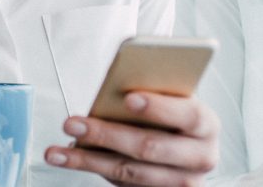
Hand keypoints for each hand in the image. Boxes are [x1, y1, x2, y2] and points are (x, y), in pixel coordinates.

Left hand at [45, 92, 218, 186]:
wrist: (183, 147)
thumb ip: (150, 92)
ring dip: (88, 159)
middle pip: (149, 147)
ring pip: (130, 171)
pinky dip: (92, 169)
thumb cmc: (169, 116)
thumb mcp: (169, 99)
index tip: (128, 98)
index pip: (186, 114)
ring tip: (57, 151)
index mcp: (205, 123)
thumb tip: (115, 85)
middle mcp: (201, 156)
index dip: (158, 107)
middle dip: (106, 134)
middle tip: (73, 122)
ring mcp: (182, 182)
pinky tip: (69, 158)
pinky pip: (123, 184)